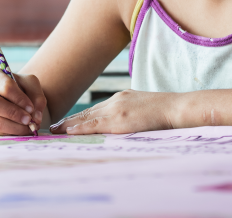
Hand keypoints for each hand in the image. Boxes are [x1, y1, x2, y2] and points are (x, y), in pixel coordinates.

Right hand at [0, 69, 46, 135]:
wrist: (9, 97)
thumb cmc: (19, 89)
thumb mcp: (31, 85)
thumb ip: (37, 97)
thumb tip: (35, 117)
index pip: (5, 87)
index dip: (20, 99)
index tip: (31, 108)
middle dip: (14, 114)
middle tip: (29, 120)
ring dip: (14, 127)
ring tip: (28, 127)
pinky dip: (10, 133)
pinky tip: (19, 130)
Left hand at [50, 89, 178, 134]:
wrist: (178, 108)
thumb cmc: (167, 113)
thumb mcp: (145, 111)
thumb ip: (132, 116)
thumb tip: (125, 127)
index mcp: (122, 99)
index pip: (96, 110)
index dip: (80, 118)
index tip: (68, 124)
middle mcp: (115, 101)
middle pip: (87, 113)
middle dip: (70, 121)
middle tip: (53, 128)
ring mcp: (116, 109)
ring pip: (87, 118)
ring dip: (69, 126)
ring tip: (55, 132)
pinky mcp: (119, 119)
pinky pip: (94, 125)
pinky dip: (79, 128)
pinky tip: (68, 132)